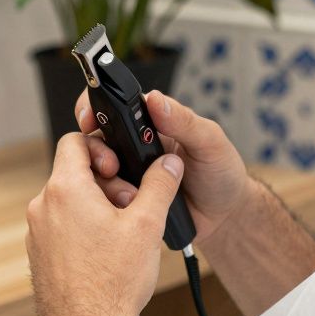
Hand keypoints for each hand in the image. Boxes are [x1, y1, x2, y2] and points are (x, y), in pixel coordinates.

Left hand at [26, 132, 185, 315]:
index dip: (101, 147)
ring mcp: (37, 233)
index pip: (75, 141)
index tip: (119, 167)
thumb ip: (160, 185)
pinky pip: (61, 227)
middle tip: (130, 205)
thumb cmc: (113, 283)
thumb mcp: (147, 225)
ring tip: (122, 233)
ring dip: (96, 206)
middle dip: (107, 183)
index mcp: (65, 189)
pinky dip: (82, 228)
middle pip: (75, 173)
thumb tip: (168, 163)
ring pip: (68, 201)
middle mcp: (43, 207)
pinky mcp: (39, 255)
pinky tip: (106, 252)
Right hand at [76, 89, 249, 246]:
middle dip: (94, 152)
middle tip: (110, 166)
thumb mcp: (209, 142)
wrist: (224, 216)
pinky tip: (127, 209)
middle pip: (95, 139)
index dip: (93, 109)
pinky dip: (109, 204)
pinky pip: (105, 200)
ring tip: (129, 195)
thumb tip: (154, 99)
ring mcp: (126, 174)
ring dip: (105, 182)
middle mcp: (132, 144)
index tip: (89, 120)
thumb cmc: (220, 172)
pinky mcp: (126, 201)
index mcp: (149, 122)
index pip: (112, 105)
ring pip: (95, 172)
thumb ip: (184, 121)